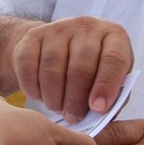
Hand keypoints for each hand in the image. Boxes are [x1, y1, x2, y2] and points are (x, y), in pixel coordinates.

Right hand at [8, 16, 132, 123]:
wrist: (56, 45)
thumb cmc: (92, 70)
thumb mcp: (110, 79)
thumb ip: (112, 97)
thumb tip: (100, 113)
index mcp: (114, 36)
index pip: (114, 59)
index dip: (106, 86)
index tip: (98, 109)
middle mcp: (87, 26)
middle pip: (80, 67)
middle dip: (76, 100)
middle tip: (73, 117)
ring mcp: (59, 28)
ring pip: (53, 69)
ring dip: (54, 97)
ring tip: (57, 108)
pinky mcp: (34, 35)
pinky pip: (29, 67)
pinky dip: (33, 88)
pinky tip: (40, 97)